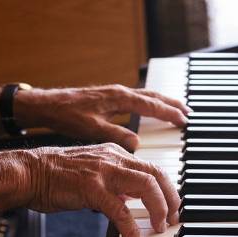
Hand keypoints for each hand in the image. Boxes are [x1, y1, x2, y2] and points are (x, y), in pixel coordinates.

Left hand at [16, 84, 189, 150]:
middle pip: (153, 96)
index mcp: (119, 98)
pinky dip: (149, 103)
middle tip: (188, 112)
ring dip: (162, 102)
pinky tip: (150, 109)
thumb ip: (116, 135)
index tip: (184, 120)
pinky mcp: (110, 97)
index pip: (151, 105)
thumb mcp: (92, 129)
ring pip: (146, 95)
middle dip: (172, 103)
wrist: (49, 105)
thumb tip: (138, 144)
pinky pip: (137, 98)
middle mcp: (120, 92)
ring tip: (176, 109)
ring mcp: (115, 93)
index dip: (169, 113)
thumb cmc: (68, 116)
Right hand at [21, 143, 180, 236]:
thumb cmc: (57, 173)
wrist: (29, 171)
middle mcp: (114, 158)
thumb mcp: (93, 169)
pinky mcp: (91, 189)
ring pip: (146, 186)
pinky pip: (120, 211)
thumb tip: (130, 197)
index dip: (167, 187)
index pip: (152, 166)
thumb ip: (114, 180)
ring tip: (160, 226)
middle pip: (156, 174)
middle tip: (174, 216)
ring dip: (159, 208)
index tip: (172, 203)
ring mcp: (103, 172)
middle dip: (171, 197)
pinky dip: (131, 228)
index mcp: (115, 153)